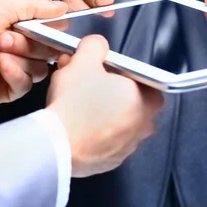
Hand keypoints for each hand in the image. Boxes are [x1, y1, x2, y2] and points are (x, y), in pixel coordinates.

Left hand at [0, 0, 66, 102]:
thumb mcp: (2, 8)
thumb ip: (35, 6)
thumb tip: (63, 7)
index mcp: (24, 31)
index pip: (54, 34)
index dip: (53, 33)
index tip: (46, 29)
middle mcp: (23, 52)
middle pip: (49, 52)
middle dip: (27, 44)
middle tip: (2, 37)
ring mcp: (16, 72)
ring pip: (39, 70)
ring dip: (16, 58)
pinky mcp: (8, 91)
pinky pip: (25, 85)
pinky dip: (12, 73)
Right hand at [46, 36, 163, 176]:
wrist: (56, 145)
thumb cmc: (75, 104)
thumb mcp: (83, 61)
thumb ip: (95, 46)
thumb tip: (97, 45)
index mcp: (149, 99)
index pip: (142, 79)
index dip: (119, 72)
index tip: (102, 71)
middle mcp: (145, 125)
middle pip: (129, 99)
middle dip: (107, 89)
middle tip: (84, 83)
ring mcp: (129, 146)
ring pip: (117, 120)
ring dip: (100, 110)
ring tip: (76, 102)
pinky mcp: (111, 161)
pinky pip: (105, 140)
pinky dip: (94, 132)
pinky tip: (75, 123)